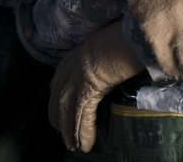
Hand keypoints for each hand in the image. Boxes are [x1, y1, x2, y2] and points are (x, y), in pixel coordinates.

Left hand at [50, 19, 144, 152]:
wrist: (124, 36)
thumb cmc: (122, 37)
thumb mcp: (107, 44)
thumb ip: (104, 54)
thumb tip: (113, 60)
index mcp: (74, 56)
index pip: (60, 80)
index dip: (58, 95)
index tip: (57, 106)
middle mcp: (70, 69)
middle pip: (58, 98)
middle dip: (58, 116)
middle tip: (60, 130)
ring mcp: (76, 81)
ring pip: (67, 111)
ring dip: (69, 130)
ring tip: (72, 145)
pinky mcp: (86, 93)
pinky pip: (83, 118)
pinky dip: (84, 133)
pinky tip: (86, 146)